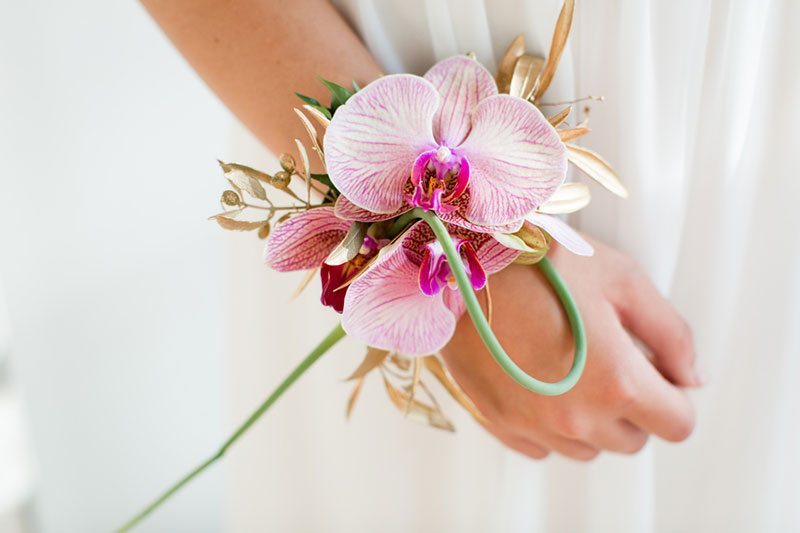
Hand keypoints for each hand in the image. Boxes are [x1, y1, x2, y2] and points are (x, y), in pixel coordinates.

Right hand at [441, 237, 702, 459]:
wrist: (457, 264)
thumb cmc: (540, 262)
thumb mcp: (622, 279)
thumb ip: (671, 333)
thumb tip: (691, 377)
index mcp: (616, 382)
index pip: (678, 424)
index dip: (675, 396)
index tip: (655, 369)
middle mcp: (576, 417)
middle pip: (632, 440)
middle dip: (633, 406)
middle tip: (610, 359)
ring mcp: (533, 425)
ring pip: (587, 448)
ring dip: (591, 419)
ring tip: (570, 367)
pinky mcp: (498, 422)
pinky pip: (541, 446)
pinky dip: (549, 424)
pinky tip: (538, 380)